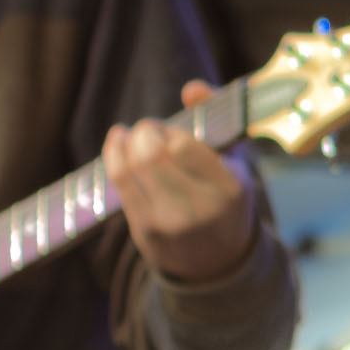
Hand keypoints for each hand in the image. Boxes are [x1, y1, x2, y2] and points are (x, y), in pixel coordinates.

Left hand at [113, 85, 259, 280]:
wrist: (218, 261)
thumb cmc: (226, 198)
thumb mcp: (235, 161)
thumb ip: (218, 119)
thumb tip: (191, 88)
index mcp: (229, 189)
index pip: (182, 146)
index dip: (171, 132)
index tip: (172, 131)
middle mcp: (198, 210)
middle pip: (150, 155)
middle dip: (145, 132)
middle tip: (150, 131)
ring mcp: (168, 224)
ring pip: (130, 168)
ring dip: (125, 142)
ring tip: (132, 137)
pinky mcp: (144, 232)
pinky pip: (118, 184)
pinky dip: (113, 156)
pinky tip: (119, 144)